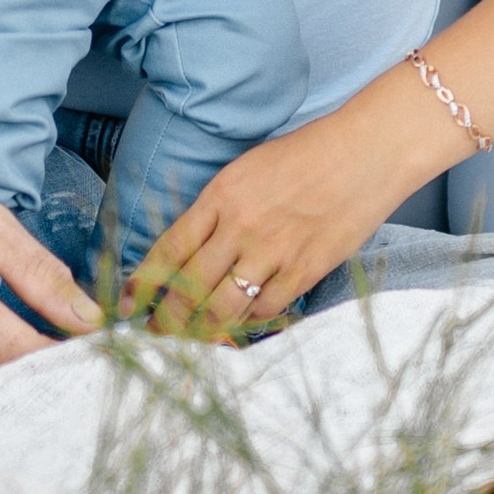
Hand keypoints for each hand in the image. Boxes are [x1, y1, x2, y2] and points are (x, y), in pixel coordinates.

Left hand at [131, 110, 402, 339]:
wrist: (366, 152)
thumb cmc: (307, 155)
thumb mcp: (248, 170)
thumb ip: (218, 208)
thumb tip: (191, 250)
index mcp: (221, 195)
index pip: (169, 249)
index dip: (143, 284)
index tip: (126, 305)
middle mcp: (241, 226)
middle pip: (189, 287)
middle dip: (166, 319)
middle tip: (153, 335)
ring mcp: (274, 251)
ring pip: (223, 308)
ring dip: (202, 331)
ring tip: (191, 342)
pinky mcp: (305, 269)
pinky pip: (265, 310)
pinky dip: (249, 322)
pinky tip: (242, 325)